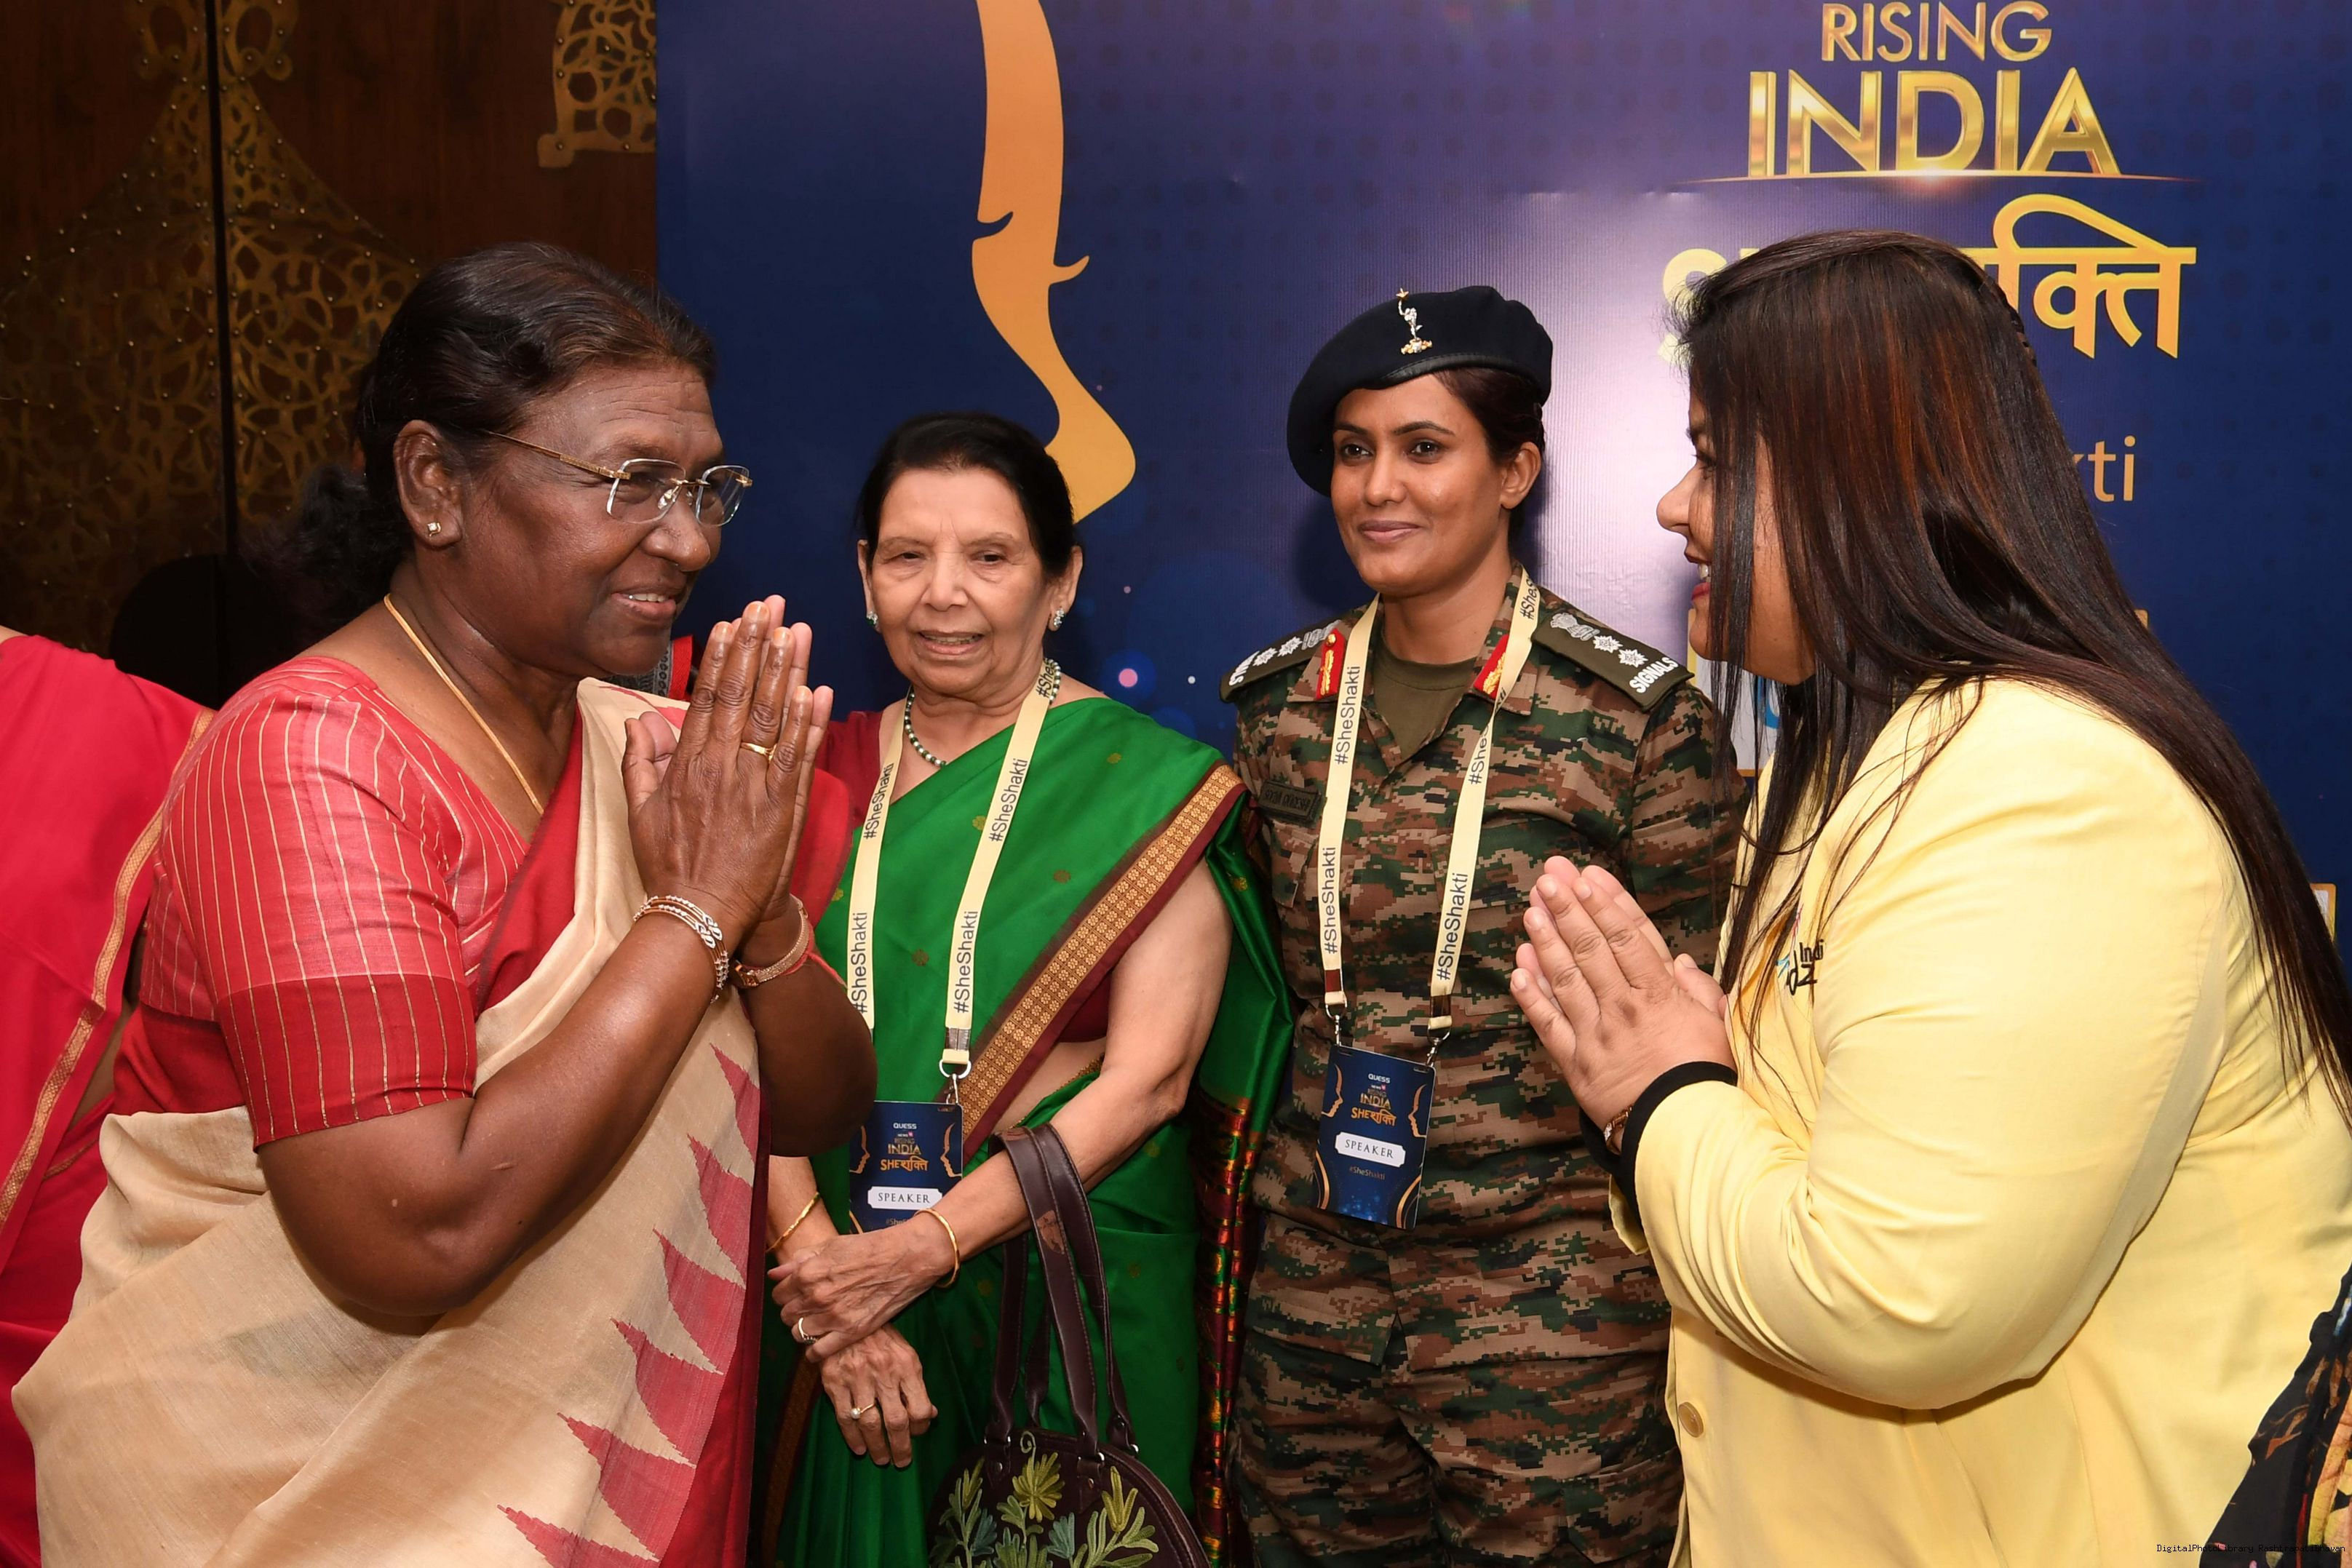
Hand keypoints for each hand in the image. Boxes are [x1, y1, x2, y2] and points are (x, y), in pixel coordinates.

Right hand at [621, 597, 832, 947]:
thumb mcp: (640, 812)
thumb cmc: (670, 866)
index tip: (734, 622)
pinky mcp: (781, 807)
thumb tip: (639, 720)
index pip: (708, 696)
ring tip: (796, 630)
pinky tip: (818, 689)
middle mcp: (721, 766)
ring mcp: (753, 785)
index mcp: (687, 763)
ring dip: (786, 669)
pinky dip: (809, 722)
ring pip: (773, 716)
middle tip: (770, 605)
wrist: (701, 914)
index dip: (723, 656)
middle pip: (743, 694)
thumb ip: (639, 762)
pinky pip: (798, 755)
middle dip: (757, 645)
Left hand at [770, 1219, 953, 1361]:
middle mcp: (816, 1297)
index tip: (795, 1294)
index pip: (778, 1294)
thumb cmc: (870, 1246)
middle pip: (786, 1315)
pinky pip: (818, 1352)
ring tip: (816, 1323)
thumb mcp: (832, 1245)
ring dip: (803, 1329)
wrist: (907, 1258)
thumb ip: (800, 1260)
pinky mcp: (851, 1332)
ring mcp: (833, 1317)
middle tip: (807, 1308)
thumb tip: (774, 1273)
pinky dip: (814, 1353)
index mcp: (808, 1273)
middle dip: (793, 1311)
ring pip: (798, 1333)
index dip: (786, 1294)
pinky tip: (818, 1346)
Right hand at [815, 1325, 936, 1466]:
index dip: (921, 1427)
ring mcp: (857, 1378)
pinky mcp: (834, 1382)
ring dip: (877, 1447)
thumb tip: (931, 1415)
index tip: (918, 1433)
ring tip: (882, 1459)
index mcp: (906, 1365)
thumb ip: (916, 1385)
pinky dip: (852, 1437)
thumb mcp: (906, 1355)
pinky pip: (844, 1417)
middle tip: (902, 1461)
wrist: (844, 1318)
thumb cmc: (881, 1339)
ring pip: (869, 1423)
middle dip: (901, 1446)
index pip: (919, 1407)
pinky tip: (860, 1448)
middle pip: (896, 1420)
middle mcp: (883, 1373)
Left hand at [1510, 859, 1732, 1130]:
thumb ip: (1700, 992)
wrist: (1683, 1129)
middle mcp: (1623, 1006)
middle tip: (1549, 880)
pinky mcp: (1575, 1061)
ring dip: (1546, 942)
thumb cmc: (1704, 1076)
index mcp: (1659, 994)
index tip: (1588, 878)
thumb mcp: (1717, 1027)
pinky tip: (1518, 970)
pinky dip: (1532, 997)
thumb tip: (1681, 963)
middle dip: (1568, 910)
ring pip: (1565, 978)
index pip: (1628, 938)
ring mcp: (1595, 1032)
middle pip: (1590, 949)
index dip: (1605, 905)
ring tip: (1531, 912)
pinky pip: (1548, 1024)